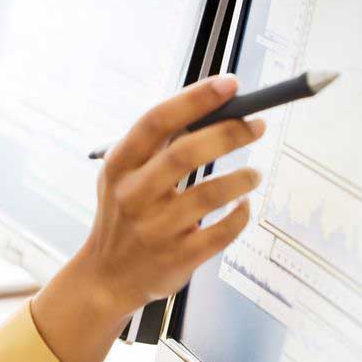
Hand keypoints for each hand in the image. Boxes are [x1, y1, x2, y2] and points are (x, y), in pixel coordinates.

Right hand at [76, 73, 263, 313]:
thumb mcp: (122, 175)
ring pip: (210, 195)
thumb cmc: (124, 215)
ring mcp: (155, 228)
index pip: (157, 121)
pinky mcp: (178, 257)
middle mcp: (134, 194)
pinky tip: (242, 205)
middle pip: (186, 153)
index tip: (230, 84)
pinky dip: (240, 214)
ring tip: (253, 173)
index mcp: (119, 164)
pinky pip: (222, 231)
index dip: (195, 99)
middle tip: (256, 125)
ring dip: (241, 178)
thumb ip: (157, 145)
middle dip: (229, 133)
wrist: (105, 277)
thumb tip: (210, 107)